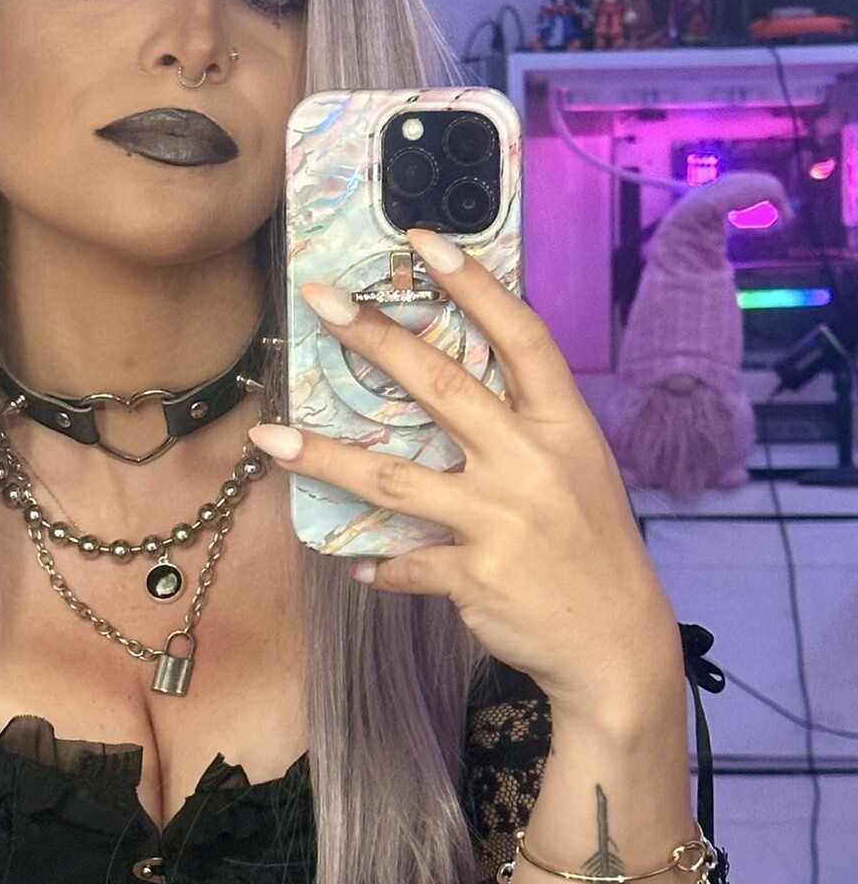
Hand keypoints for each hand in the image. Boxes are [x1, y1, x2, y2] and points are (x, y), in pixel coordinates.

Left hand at [252, 229, 679, 718]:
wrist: (616, 642)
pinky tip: (357, 562)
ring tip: (267, 441)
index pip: (520, 337)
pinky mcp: (474, 576)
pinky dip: (378, 563)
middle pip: (441, 386)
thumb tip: (449, 384)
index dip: (474, 285)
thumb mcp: (578, 469)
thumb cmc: (591, 546)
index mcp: (564, 427)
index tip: (424, 242)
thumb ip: (523, 426)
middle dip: (375, 338)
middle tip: (321, 303)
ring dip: (322, 458)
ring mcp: (501, 520)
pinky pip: (404, 561)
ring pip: (391, 478)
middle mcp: (532, 463)